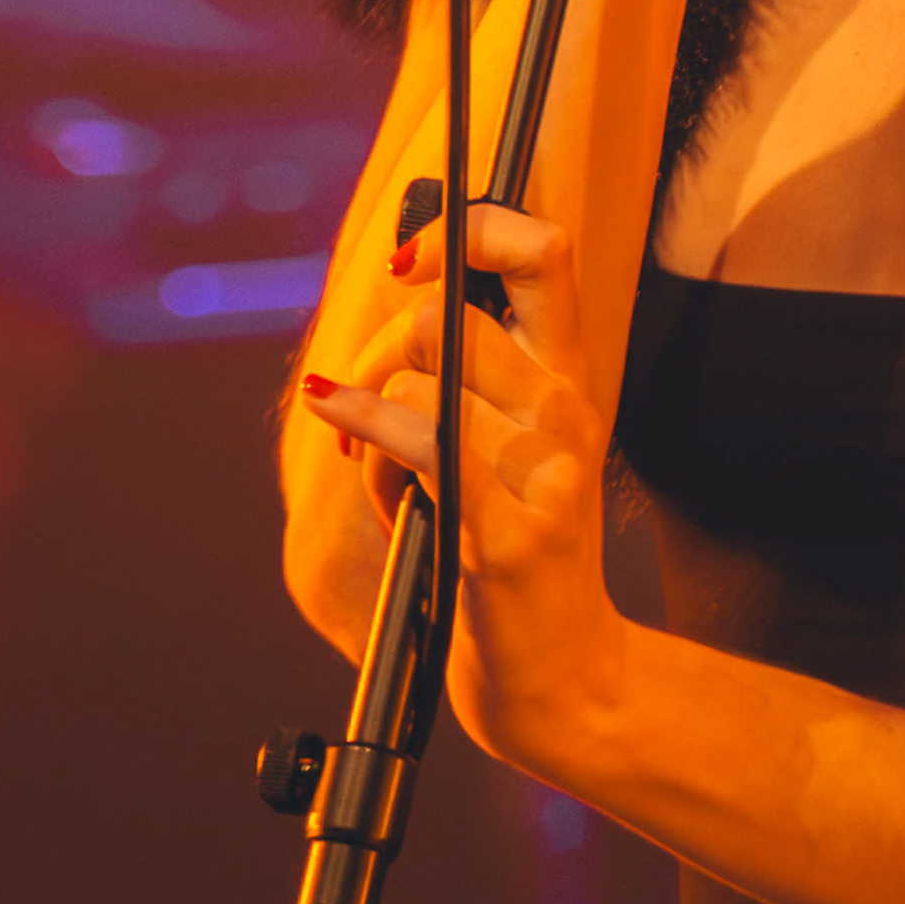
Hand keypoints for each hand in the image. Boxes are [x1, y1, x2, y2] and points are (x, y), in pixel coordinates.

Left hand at [298, 203, 621, 778]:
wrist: (565, 676)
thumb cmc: (525, 553)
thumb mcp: (522, 444)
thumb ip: (482, 368)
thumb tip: (409, 288)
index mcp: (573, 381)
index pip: (545, 252)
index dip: (475, 227)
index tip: (417, 254)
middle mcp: (567, 413)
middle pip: (450, 319)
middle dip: (383, 351)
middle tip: (367, 400)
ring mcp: (541, 472)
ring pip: (421, 379)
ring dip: (373, 423)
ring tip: (386, 479)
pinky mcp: (504, 529)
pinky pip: (417, 438)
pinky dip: (362, 420)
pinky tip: (332, 409)